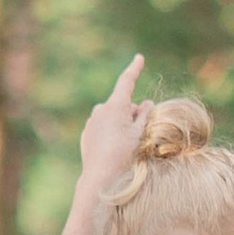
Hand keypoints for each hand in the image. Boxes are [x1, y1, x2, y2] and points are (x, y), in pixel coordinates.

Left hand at [76, 54, 147, 191]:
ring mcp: (92, 121)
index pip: (127, 81)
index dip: (134, 69)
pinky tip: (113, 149)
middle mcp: (101, 109)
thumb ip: (144, 115)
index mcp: (115, 106)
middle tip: (139, 132)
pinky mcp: (87, 133)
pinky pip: (102, 127)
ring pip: (112, 116)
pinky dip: (110, 132)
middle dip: (132, 112)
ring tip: (125, 144)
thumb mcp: (139, 134)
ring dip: (120, 123)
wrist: (100, 176)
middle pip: (122, 104)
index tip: (139, 58)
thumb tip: (146, 102)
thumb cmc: (123, 154)